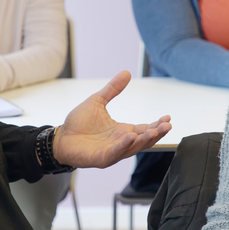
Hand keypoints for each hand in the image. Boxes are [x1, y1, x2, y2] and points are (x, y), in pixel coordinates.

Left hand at [52, 70, 170, 167]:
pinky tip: (130, 137)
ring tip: (154, 131)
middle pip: (143, 140)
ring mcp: (112, 151)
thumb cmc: (78, 122)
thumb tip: (126, 72)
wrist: (60, 137)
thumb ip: (113, 89)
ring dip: (144, 140)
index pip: (144, 129)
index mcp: (122, 131)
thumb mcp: (98, 101)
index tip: (167, 117)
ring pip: (133, 148)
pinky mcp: (101, 158)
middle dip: (156, 133)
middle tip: (167, 125)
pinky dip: (124, 146)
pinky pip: (115, 153)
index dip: (156, 125)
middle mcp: (120, 143)